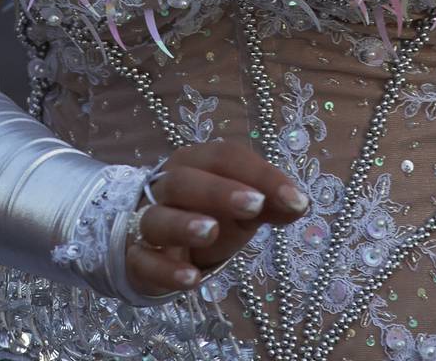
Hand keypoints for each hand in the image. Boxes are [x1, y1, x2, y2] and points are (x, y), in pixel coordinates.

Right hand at [123, 138, 309, 296]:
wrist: (156, 243)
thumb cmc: (206, 215)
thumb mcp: (240, 208)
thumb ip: (270, 203)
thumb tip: (300, 203)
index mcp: (195, 163)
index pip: (224, 157)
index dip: (259, 174)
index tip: (295, 199)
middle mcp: (166, 186)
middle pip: (186, 181)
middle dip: (220, 191)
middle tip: (254, 206)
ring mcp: (145, 222)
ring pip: (157, 217)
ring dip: (183, 224)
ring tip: (211, 232)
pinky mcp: (136, 259)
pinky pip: (144, 262)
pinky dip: (165, 269)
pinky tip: (191, 279)